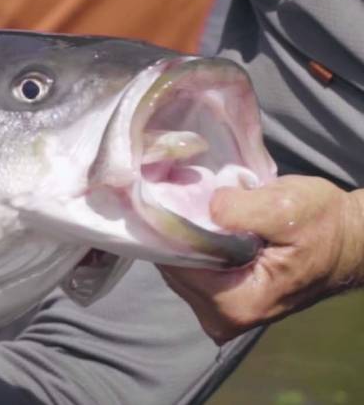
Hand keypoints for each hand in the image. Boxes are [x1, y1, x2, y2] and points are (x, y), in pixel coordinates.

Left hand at [159, 175, 363, 342]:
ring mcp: (220, 314)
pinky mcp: (222, 302)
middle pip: (173, 268)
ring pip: (178, 267)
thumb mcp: (285, 206)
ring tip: (212, 214)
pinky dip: (197, 246)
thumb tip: (202, 207)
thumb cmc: (323, 225)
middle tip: (197, 201)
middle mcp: (222, 318)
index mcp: (235, 304)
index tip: (178, 198)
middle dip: (179, 234)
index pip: (175, 265)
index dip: (172, 230)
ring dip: (188, 238)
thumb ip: (237, 210)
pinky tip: (216, 228)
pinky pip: (191, 269)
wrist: (350, 241)